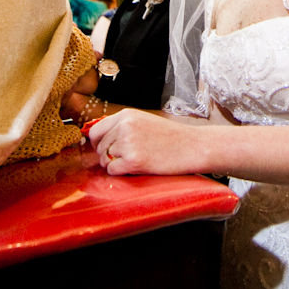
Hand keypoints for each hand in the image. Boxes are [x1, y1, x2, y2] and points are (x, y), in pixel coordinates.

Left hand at [88, 108, 204, 175]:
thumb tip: (98, 140)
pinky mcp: (133, 160)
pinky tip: (137, 167)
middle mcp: (124, 126)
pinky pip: (113, 171)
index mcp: (126, 115)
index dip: (98, 143)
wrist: (193, 146)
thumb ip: (123, 127)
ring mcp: (128, 143)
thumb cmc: (171, 137)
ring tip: (136, 161)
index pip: (96, 130)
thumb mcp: (144, 122)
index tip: (106, 150)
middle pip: (99, 147)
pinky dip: (121, 173)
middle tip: (125, 159)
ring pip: (105, 160)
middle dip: (107, 156)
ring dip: (115, 165)